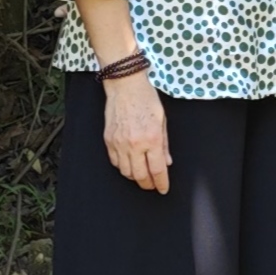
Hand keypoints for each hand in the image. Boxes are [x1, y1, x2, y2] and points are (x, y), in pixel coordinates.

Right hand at [102, 72, 170, 191]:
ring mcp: (119, 143)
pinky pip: (115, 162)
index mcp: (152, 139)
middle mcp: (135, 144)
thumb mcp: (162, 120)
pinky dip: (122, 167)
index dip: (161, 183)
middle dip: (148, 184)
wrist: (125, 85)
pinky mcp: (108, 140)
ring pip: (126, 172)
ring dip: (135, 177)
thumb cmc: (146, 99)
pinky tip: (129, 165)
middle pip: (140, 176)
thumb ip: (164, 144)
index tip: (163, 189)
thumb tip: (166, 163)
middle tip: (153, 185)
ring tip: (142, 175)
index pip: (157, 170)